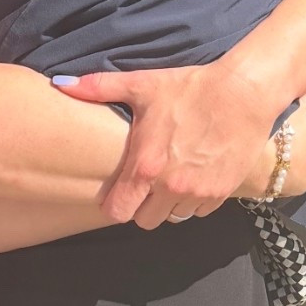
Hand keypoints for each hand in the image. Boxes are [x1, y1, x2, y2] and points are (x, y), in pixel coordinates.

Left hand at [55, 60, 277, 227]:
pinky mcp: (222, 193)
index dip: (117, 204)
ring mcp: (198, 193)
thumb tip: (61, 84)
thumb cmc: (191, 88)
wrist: (244, 92)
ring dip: (170, 203)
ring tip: (174, 176)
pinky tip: (197, 173)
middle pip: (146, 221)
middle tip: (148, 183)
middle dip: (144, 206)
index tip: (120, 191)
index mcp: (145, 167)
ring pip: (174, 218)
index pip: (118, 212)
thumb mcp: (143, 85)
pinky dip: (196, 199)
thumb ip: (98, 88)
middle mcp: (170, 187)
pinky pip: (200, 211)